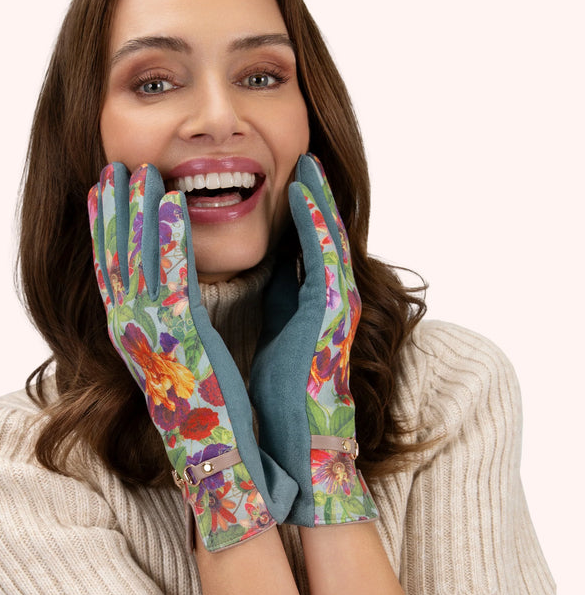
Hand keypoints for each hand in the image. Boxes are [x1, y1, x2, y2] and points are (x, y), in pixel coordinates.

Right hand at [88, 162, 296, 551]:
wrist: (218, 457)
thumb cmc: (205, 412)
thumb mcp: (179, 360)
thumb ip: (171, 326)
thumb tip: (175, 301)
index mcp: (131, 337)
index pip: (109, 271)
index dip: (104, 228)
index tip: (102, 191)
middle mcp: (130, 333)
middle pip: (112, 257)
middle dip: (111, 210)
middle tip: (110, 167)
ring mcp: (150, 336)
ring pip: (136, 259)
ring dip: (137, 211)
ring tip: (139, 171)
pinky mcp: (181, 340)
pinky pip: (172, 277)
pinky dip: (170, 238)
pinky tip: (174, 204)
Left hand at [250, 154, 377, 525]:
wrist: (289, 442)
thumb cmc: (276, 395)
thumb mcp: (272, 333)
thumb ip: (275, 299)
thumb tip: (258, 269)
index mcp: (311, 303)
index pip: (308, 243)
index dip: (301, 207)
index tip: (282, 172)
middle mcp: (329, 299)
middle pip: (324, 231)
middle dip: (314, 192)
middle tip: (301, 152)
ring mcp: (335, 305)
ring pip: (331, 236)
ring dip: (318, 195)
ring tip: (304, 157)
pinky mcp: (331, 315)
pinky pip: (327, 256)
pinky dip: (316, 221)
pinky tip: (302, 191)